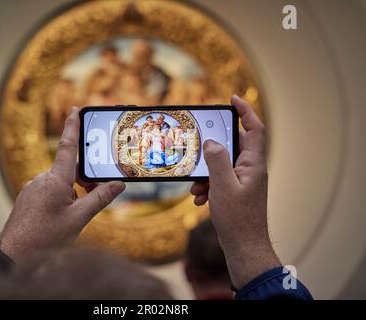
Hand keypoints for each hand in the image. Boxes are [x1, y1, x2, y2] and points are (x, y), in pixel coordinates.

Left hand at [0, 107, 124, 259]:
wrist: (13, 255)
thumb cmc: (45, 238)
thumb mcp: (79, 219)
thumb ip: (100, 199)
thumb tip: (118, 184)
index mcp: (54, 180)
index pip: (66, 147)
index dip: (72, 126)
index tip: (75, 109)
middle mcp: (40, 179)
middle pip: (69, 170)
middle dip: (84, 180)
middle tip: (94, 196)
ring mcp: (32, 189)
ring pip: (59, 183)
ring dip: (73, 192)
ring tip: (74, 215)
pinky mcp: (27, 198)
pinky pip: (48, 190)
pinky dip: (61, 197)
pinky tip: (60, 217)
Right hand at [190, 95, 279, 287]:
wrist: (243, 247)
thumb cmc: (238, 219)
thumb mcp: (223, 186)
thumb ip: (217, 160)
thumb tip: (211, 142)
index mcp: (253, 164)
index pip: (254, 129)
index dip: (245, 111)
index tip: (231, 99)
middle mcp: (250, 170)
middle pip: (232, 146)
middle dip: (213, 148)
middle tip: (199, 145)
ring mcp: (242, 182)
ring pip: (221, 165)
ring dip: (206, 173)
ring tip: (196, 186)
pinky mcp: (235, 193)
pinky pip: (219, 181)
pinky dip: (207, 187)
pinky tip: (199, 199)